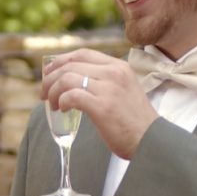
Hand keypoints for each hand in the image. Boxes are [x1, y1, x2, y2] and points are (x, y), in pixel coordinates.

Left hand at [42, 49, 157, 158]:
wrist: (152, 141)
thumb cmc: (135, 122)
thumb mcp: (124, 91)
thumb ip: (105, 82)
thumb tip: (74, 83)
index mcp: (119, 67)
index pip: (82, 54)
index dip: (60, 61)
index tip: (49, 73)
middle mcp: (114, 73)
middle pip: (70, 65)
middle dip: (50, 79)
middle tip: (44, 94)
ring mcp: (109, 88)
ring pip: (67, 78)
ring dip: (53, 92)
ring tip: (53, 105)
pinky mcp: (103, 106)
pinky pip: (71, 95)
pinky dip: (61, 101)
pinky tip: (62, 110)